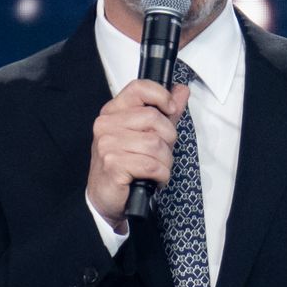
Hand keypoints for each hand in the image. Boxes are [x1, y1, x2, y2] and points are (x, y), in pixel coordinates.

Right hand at [85, 79, 191, 228]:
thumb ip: (165, 112)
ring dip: (165, 162)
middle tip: (160, 153)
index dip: (161, 96)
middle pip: (154, 119)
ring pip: (156, 145)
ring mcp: (108, 145)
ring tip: (156, 168)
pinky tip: (153, 179)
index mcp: (113, 112)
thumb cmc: (125, 165)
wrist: (106, 197)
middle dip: (168, 139)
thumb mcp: (146, 134)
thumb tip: (181, 90)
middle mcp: (107, 125)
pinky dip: (161, 175)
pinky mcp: (113, 165)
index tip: (171, 109)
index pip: (139, 88)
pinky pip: (152, 165)